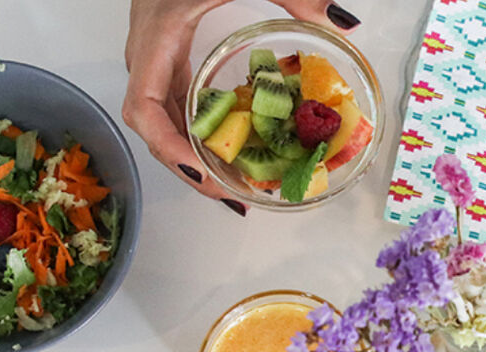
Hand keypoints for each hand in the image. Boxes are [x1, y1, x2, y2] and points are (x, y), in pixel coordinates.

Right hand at [122, 0, 360, 210]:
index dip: (169, 149)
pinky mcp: (169, 46)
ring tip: (234, 182)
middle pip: (153, 125)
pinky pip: (176, 97)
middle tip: (232, 194)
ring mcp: (157, 49)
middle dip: (189, 164)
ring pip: (163, 116)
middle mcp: (148, 49)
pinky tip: (231, 143)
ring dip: (193, 151)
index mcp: (157, 33)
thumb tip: (342, 22)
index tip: (204, 173)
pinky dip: (198, 126)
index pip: (143, 109)